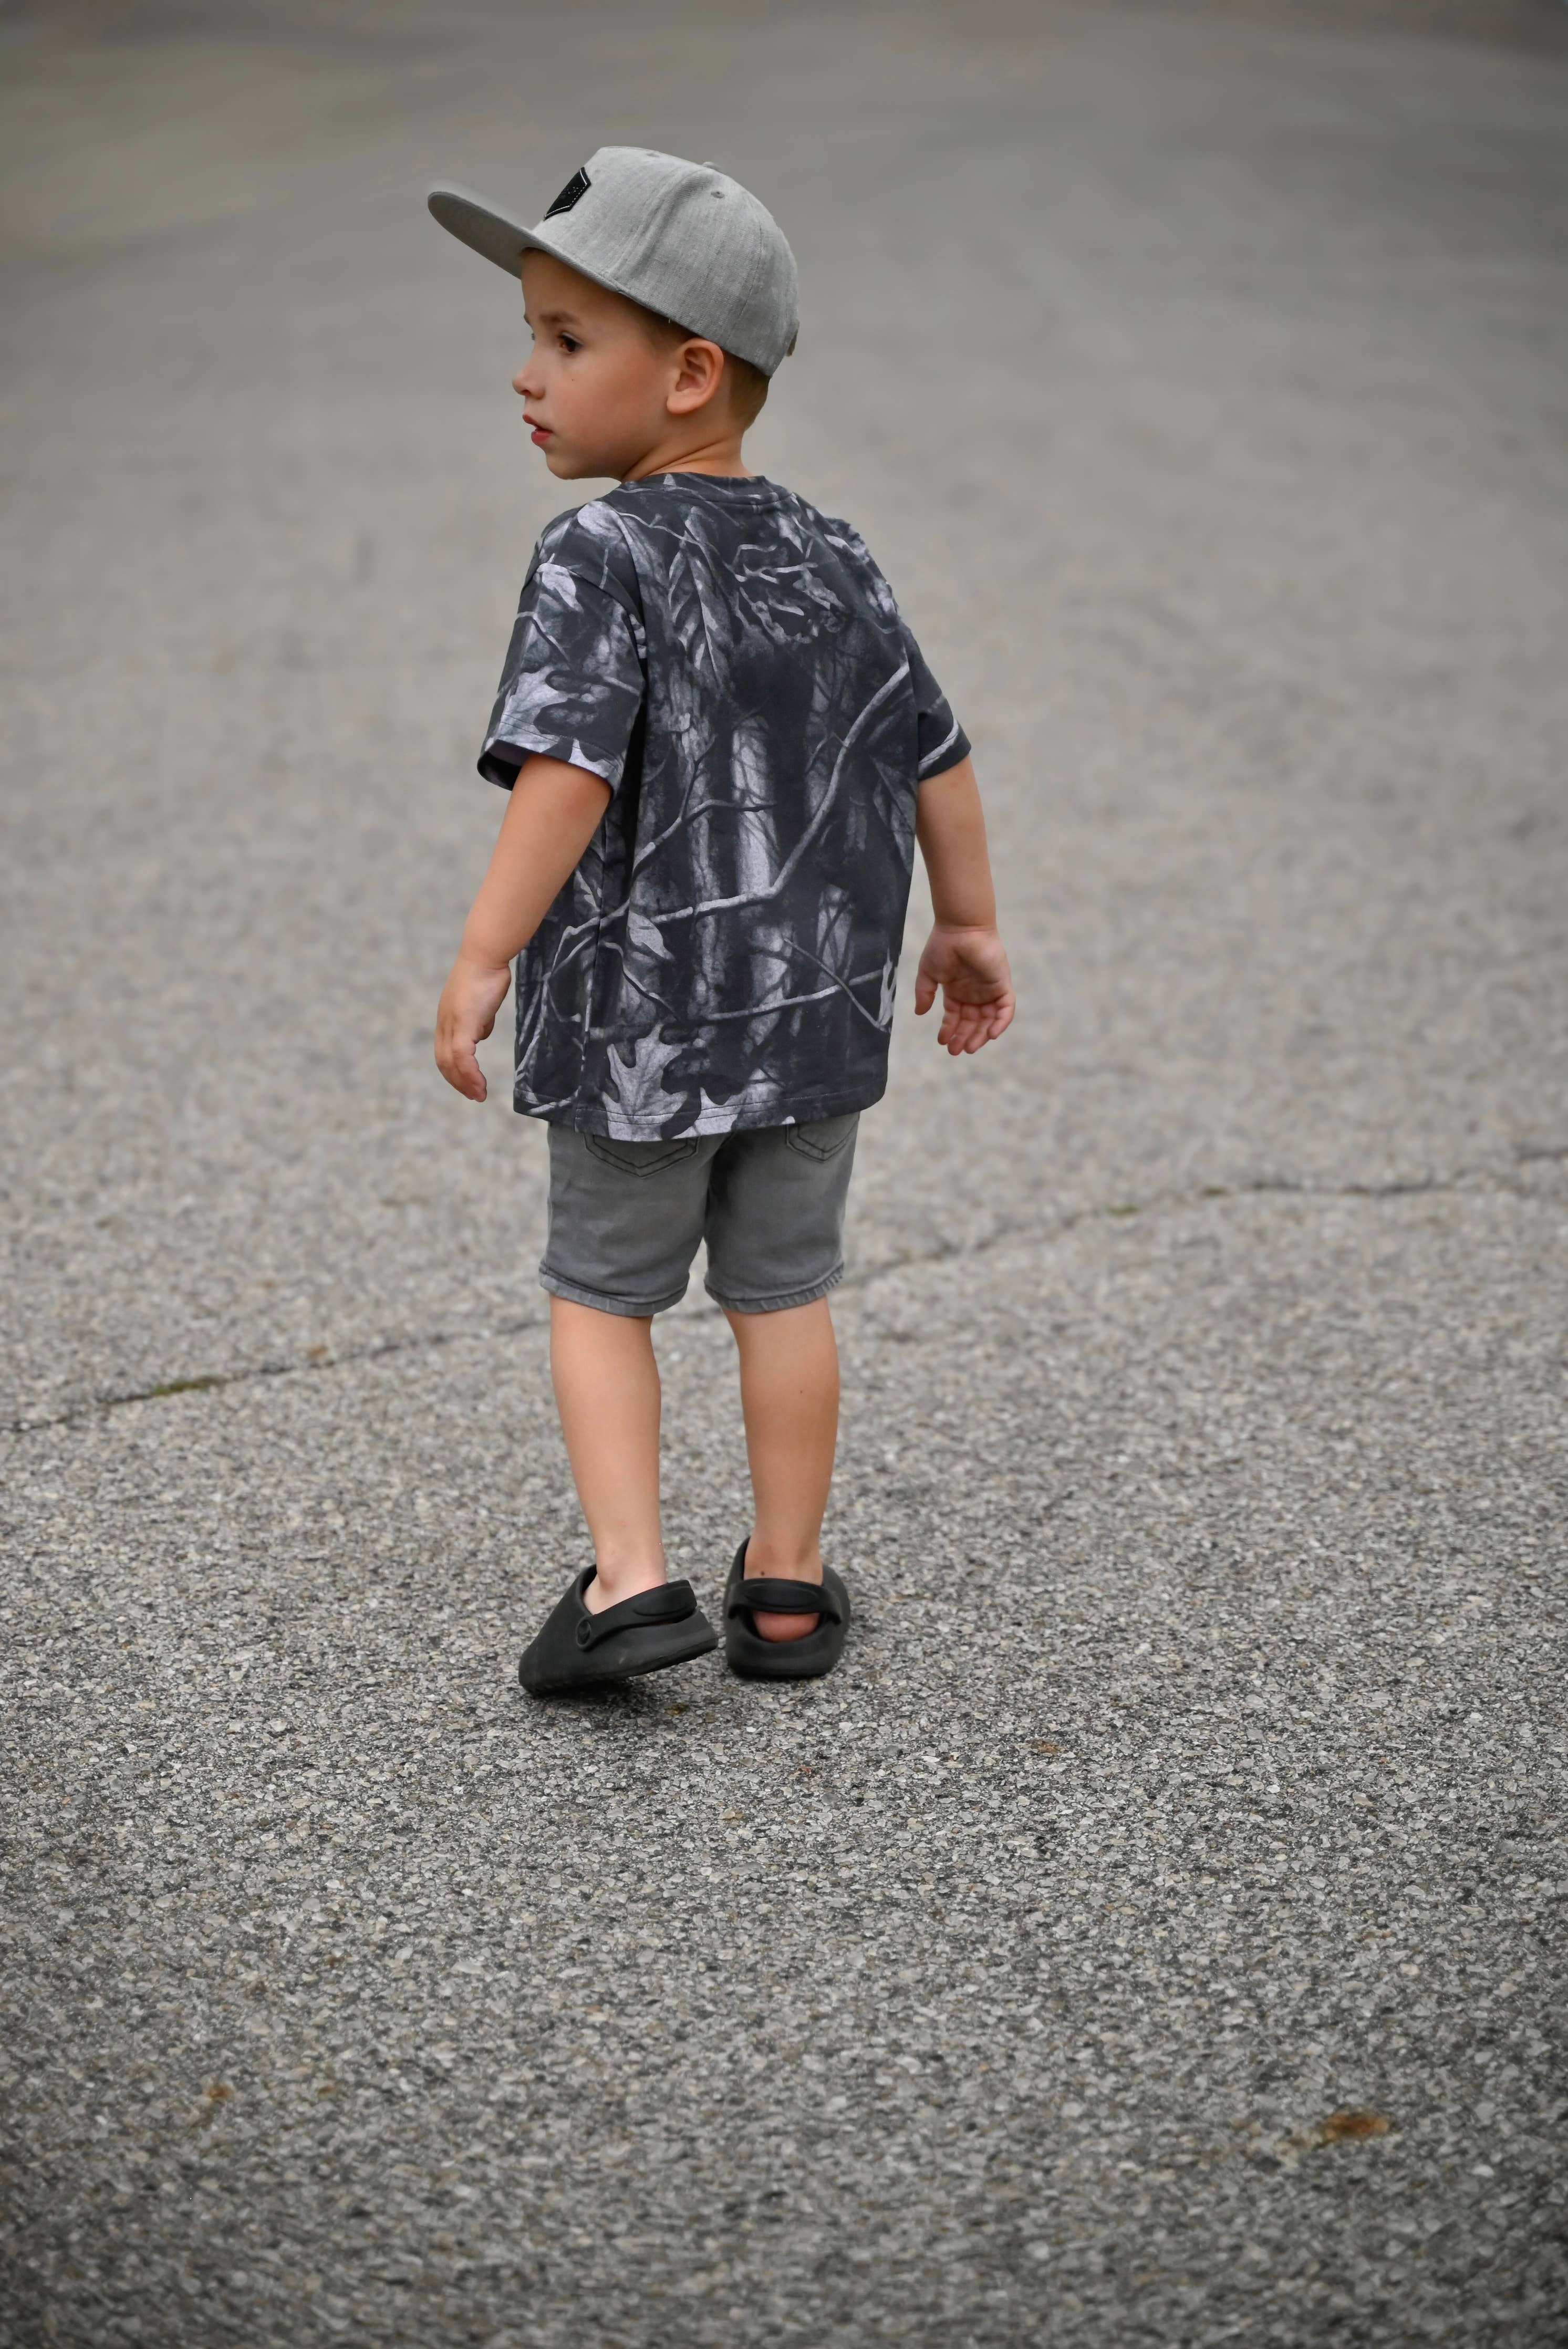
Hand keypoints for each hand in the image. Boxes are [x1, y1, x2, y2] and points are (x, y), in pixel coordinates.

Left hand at [434, 954, 511, 1100]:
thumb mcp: (483, 1003)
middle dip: (458, 1083)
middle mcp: (445, 1023)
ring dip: (466, 1083)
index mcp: (447, 1019)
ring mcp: (452, 1023)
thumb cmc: (487, 974)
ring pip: (452, 1063)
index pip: (444, 1052)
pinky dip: (471, 1074)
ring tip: (480, 1095)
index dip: (454, 1071)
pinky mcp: (463, 1023)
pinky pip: (464, 1057)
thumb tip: (481, 1035)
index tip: (468, 1084)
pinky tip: (481, 1084)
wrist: (485, 955)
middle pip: (444, 1062)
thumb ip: (480, 1021)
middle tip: (474, 1096)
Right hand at [913, 923, 1014, 1054]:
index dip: (949, 1030)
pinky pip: (1006, 1009)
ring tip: (969, 1047)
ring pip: (989, 1020)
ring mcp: (989, 990)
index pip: (955, 1017)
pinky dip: (1001, 1023)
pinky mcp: (1002, 985)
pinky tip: (990, 1034)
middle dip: (964, 1037)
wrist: (960, 927)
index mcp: (957, 991)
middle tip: (955, 1051)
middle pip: (972, 1022)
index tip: (942, 1041)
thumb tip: (920, 1013)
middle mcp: (974, 993)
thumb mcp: (928, 973)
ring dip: (981, 1035)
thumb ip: (924, 993)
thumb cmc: (943, 946)